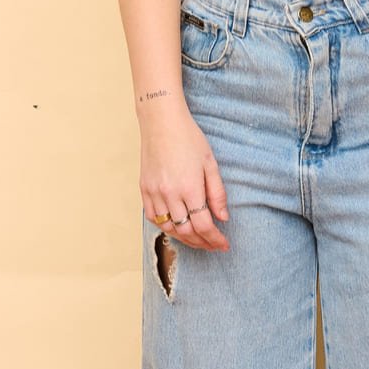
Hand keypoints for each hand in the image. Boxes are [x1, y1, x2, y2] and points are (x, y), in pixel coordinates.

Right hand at [140, 112, 229, 250]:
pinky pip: (153, 218)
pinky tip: (177, 228)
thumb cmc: (189, 138)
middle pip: (187, 231)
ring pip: (169, 228)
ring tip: (198, 240)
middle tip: (213, 245)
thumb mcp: (211, 164)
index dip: (215, 239)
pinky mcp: (144, 189)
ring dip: (185, 238)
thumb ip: (217, 193)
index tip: (224, 245)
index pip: (203, 225)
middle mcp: (170, 194)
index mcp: (190, 187)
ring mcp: (154, 193)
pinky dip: (166, 227)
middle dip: (202, 243)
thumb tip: (222, 218)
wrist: (161, 122)